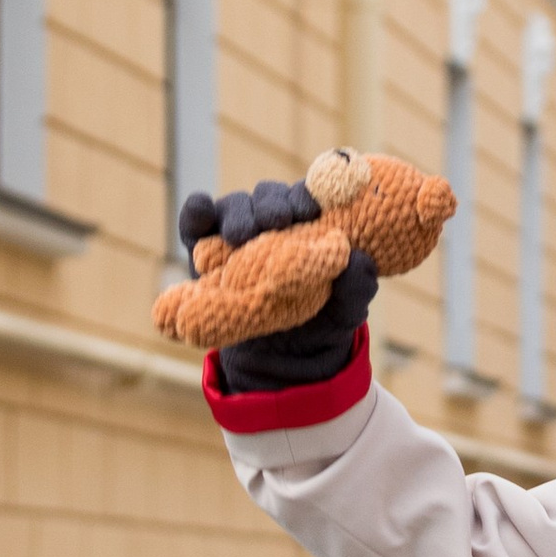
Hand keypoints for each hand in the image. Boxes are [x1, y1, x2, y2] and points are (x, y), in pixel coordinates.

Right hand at [178, 183, 377, 387]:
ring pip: (236, 206)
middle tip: (277, 221)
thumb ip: (358, 286)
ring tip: (240, 235)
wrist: (281, 359)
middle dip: (273, 204)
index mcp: (310, 225)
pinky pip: (197, 222)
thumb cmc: (320, 324)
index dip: (307, 197)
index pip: (307, 197)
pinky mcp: (204, 247)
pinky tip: (202, 212)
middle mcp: (273, 221)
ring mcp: (236, 232)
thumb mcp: (347, 311)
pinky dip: (197, 213)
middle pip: (270, 196)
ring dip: (238, 214)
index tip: (311, 211)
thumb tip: (358, 260)